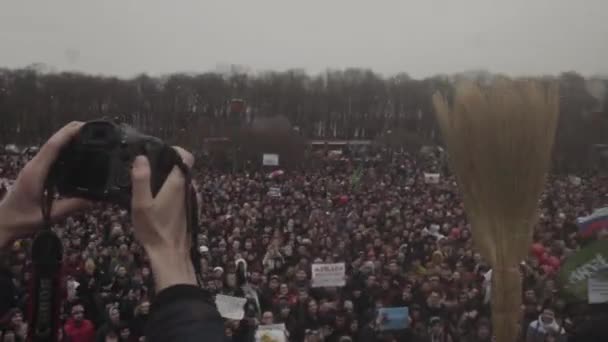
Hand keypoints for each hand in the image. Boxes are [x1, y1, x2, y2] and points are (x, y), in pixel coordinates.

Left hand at [0, 122, 89, 247]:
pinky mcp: (36, 171)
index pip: (53, 146)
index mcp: (36, 172)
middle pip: (53, 141)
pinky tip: (75, 152)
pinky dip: (64, 148)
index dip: (68, 134)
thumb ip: (73, 206)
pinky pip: (51, 155)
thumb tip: (96, 200)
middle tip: (92, 128)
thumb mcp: (50, 216)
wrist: (3, 223)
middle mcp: (34, 165)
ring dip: (67, 138)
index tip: (84, 126)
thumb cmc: (22, 220)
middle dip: (71, 131)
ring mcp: (34, 167)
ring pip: (51, 146)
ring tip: (88, 136)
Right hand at [130, 147, 195, 291]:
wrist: (170, 254)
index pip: (186, 157)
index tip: (159, 152)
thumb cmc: (154, 229)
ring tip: (149, 183)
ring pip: (182, 182)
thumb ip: (141, 180)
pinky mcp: (190, 210)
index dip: (175, 151)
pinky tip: (158, 200)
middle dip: (167, 165)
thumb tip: (141, 157)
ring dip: (169, 179)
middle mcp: (189, 188)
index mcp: (178, 183)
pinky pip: (182, 193)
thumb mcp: (141, 204)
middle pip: (182, 168)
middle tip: (147, 168)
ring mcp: (191, 200)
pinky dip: (172, 191)